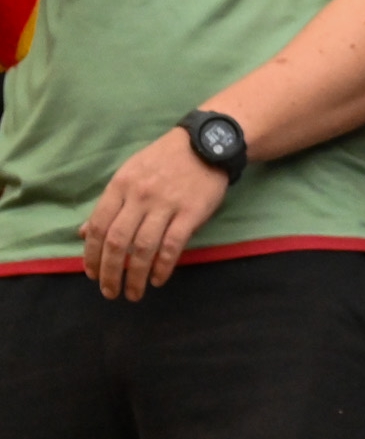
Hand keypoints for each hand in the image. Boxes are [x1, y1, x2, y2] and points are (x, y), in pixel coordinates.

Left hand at [79, 128, 229, 300]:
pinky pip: (173, 245)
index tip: (92, 275)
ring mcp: (165, 204)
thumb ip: (109, 204)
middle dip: (109, 272)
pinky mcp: (191, 212)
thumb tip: (82, 232)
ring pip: (143, 247)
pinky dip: (163, 266)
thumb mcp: (129, 174)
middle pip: (116, 241)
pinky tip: (158, 279)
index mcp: (120, 186)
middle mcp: (139, 196)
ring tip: (133, 293)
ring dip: (135, 276)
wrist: (207, 144)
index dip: (90, 255)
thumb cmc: (164, 160)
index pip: (97, 226)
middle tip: (110, 292)